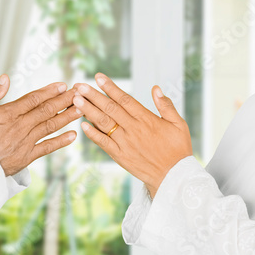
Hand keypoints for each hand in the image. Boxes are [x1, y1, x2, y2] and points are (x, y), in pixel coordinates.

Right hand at [0, 75, 80, 176]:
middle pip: (46, 110)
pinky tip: (73, 135)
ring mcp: (25, 142)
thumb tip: (4, 77)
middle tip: (79, 93)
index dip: (49, 91)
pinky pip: (47, 148)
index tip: (63, 85)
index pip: (33, 99)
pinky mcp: (26, 157)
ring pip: (50, 127)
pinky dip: (61, 142)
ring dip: (67, 117)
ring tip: (81, 109)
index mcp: (8, 113)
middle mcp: (20, 126)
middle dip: (64, 100)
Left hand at [72, 73, 192, 198]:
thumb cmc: (178, 149)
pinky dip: (93, 134)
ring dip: (89, 111)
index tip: (98, 77)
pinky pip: (104, 143)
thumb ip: (166, 106)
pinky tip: (83, 125)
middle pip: (110, 109)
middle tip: (79, 86)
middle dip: (93, 96)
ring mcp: (125, 143)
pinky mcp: (120, 156)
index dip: (110, 87)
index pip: (125, 99)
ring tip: (76, 100)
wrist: (174, 177)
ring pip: (104, 124)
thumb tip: (156, 88)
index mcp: (147, 119)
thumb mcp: (178, 124)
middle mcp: (133, 129)